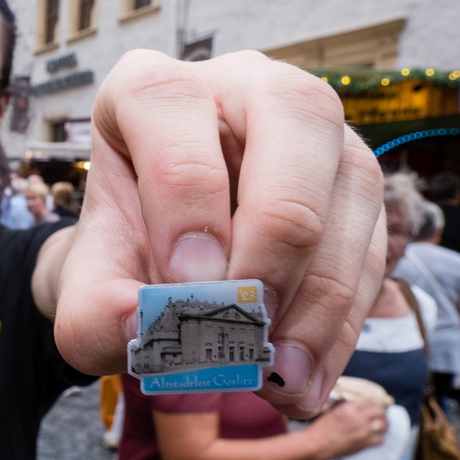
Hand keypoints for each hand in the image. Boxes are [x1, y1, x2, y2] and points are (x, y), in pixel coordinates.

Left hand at [53, 50, 383, 417]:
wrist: (154, 277)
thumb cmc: (120, 264)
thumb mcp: (85, 293)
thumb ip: (93, 313)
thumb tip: (141, 323)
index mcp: (151, 90)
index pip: (170, 103)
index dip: (182, 193)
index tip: (181, 282)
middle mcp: (240, 86)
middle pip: (292, 114)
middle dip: (276, 232)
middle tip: (248, 323)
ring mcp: (311, 130)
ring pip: (349, 177)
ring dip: (320, 288)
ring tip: (276, 371)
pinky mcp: (353, 185)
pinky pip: (374, 239)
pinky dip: (340, 317)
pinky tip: (301, 373)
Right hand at [309, 399, 388, 457]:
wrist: (316, 444)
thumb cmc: (320, 429)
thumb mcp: (331, 412)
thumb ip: (344, 408)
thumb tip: (354, 407)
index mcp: (348, 408)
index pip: (369, 402)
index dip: (373, 405)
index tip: (373, 408)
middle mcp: (358, 417)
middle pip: (379, 412)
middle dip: (381, 414)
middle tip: (381, 417)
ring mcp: (363, 431)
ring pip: (383, 425)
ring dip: (384, 425)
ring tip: (382, 427)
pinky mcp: (364, 443)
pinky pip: (380, 439)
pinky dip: (380, 438)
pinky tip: (376, 438)